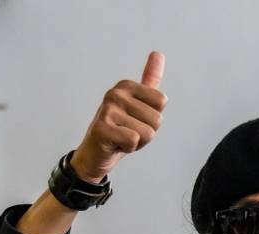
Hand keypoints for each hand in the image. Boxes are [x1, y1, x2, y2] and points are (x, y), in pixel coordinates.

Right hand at [70, 51, 165, 182]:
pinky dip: (128, 148)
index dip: (153, 118)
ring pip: (148, 132)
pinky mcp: (102, 128)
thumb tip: (158, 53)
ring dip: (138, 142)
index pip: (162, 102)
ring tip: (121, 138)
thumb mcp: (139, 104)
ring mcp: (107, 110)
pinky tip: (116, 144)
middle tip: (127, 132)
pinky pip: (134, 140)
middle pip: (157, 119)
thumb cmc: (120, 130)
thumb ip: (149, 80)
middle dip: (146, 133)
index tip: (136, 120)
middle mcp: (115, 93)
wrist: (96, 154)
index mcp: (126, 85)